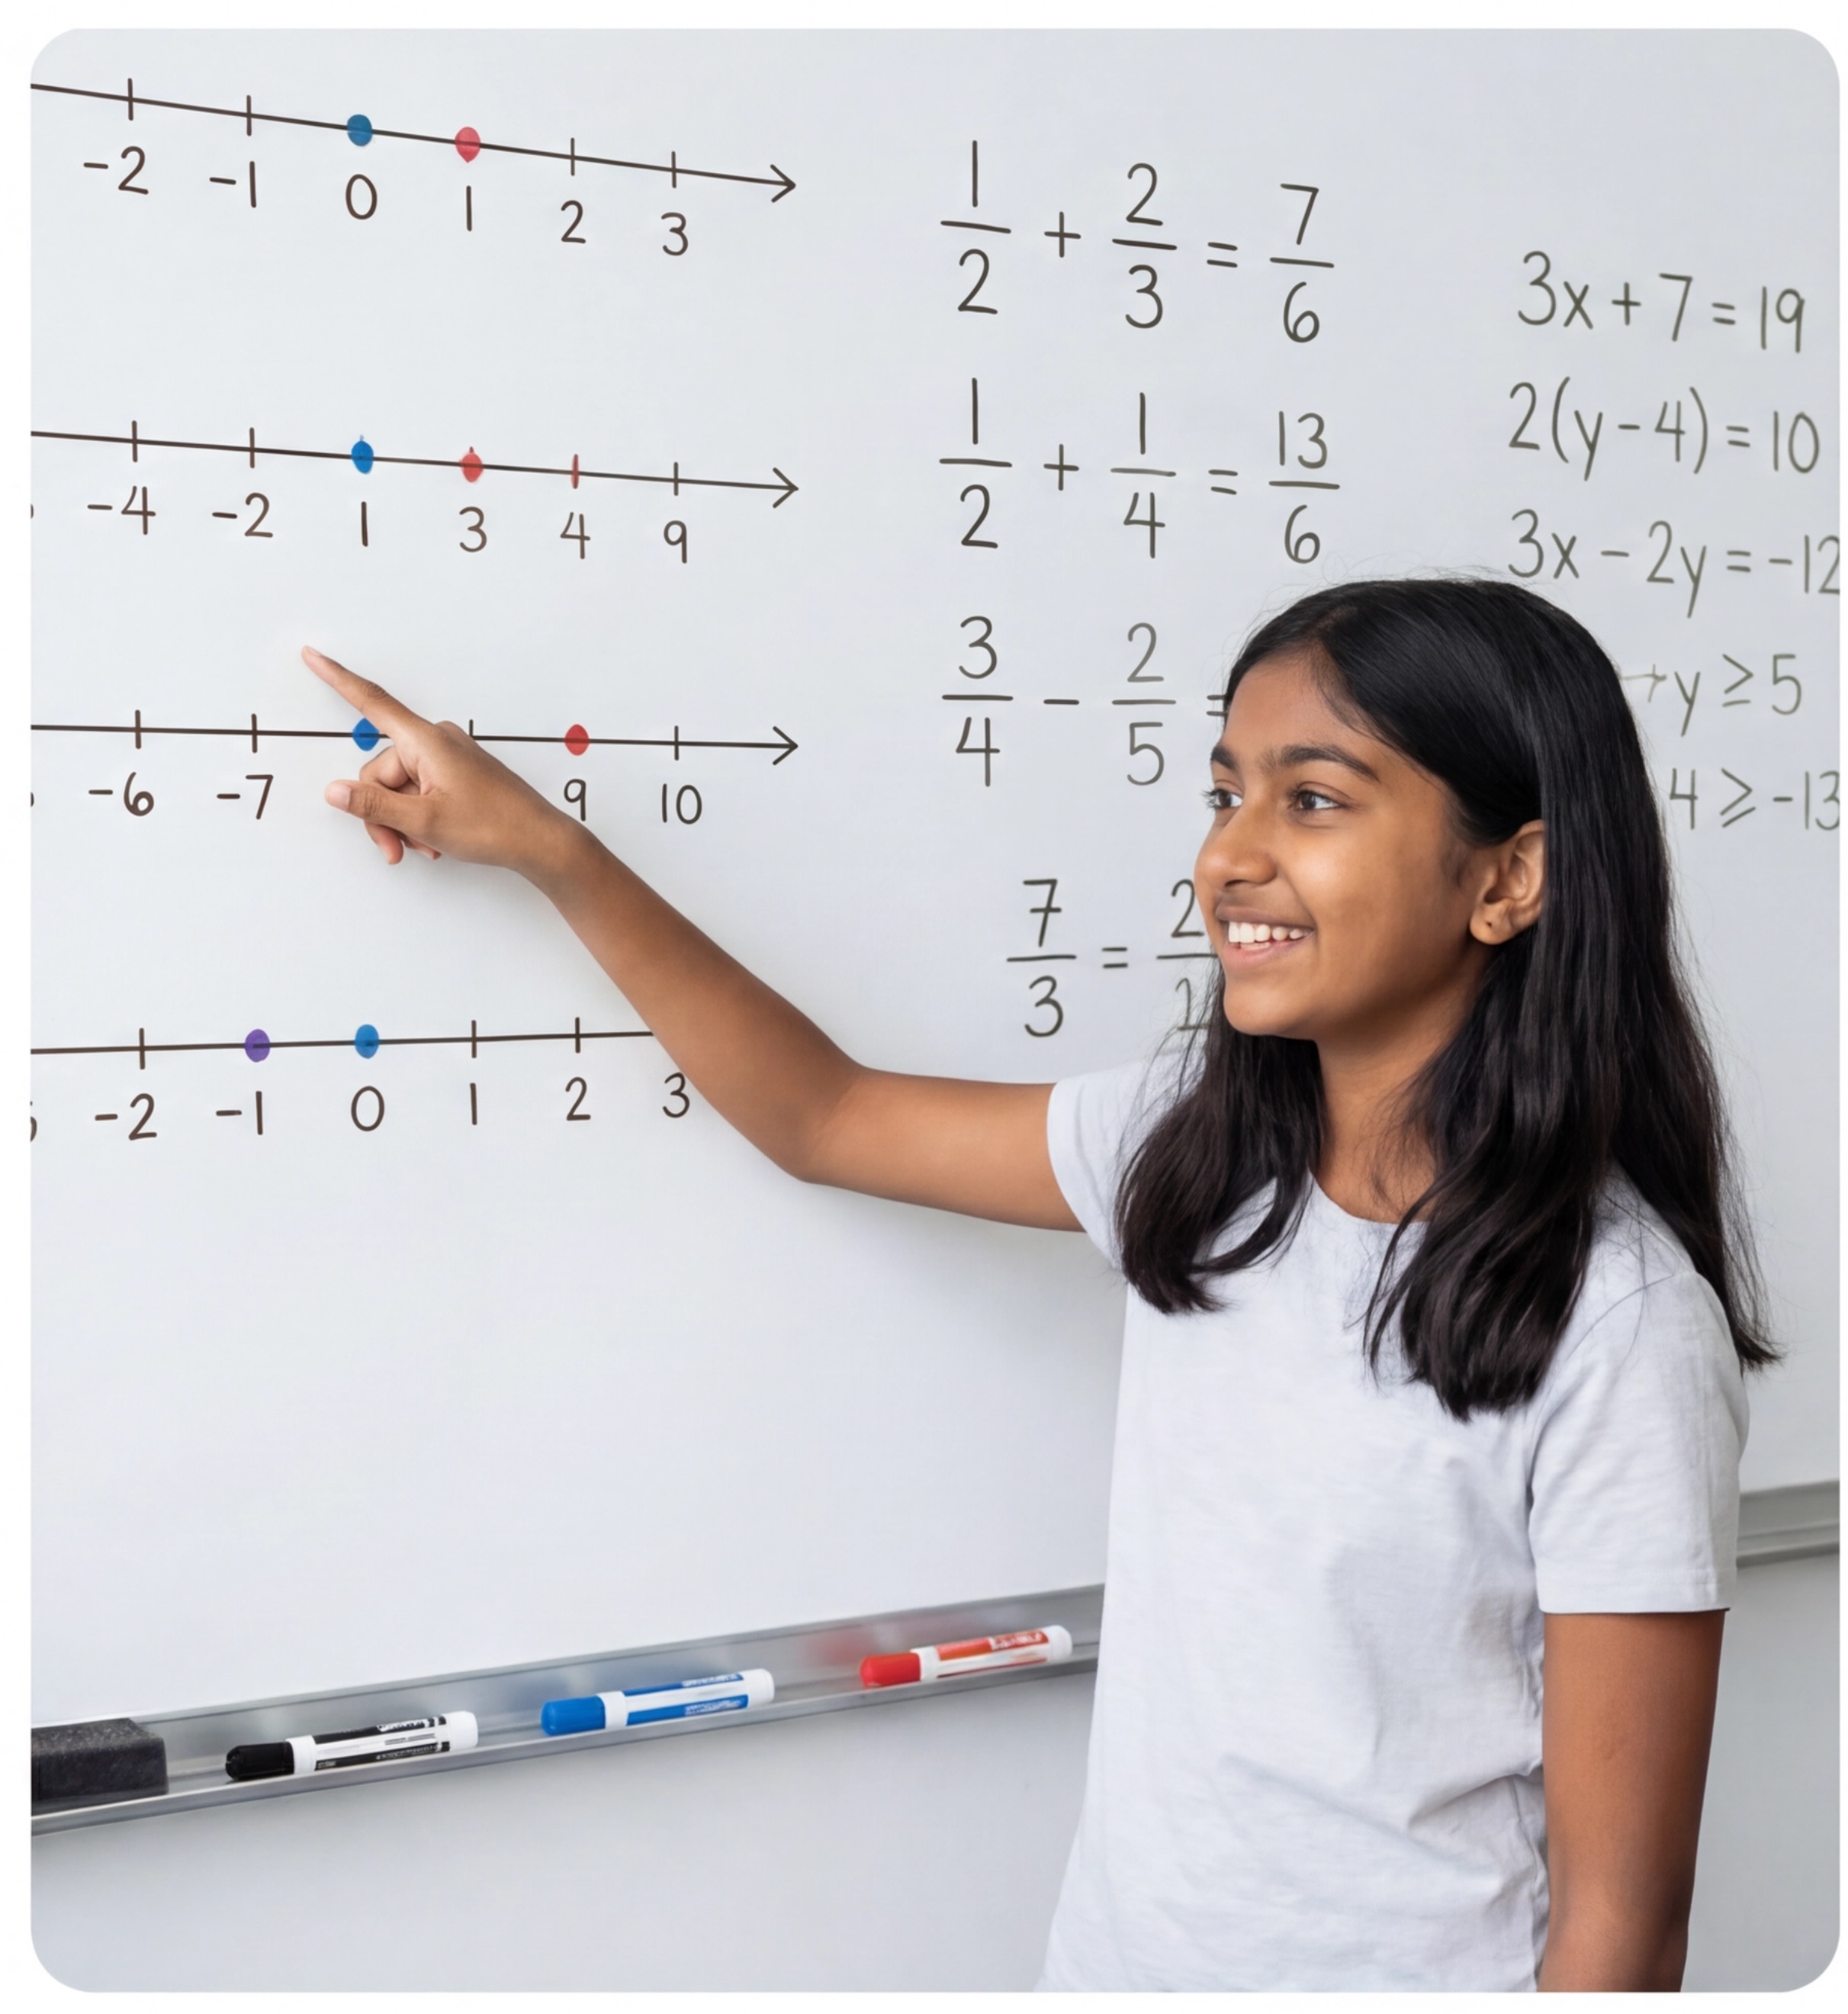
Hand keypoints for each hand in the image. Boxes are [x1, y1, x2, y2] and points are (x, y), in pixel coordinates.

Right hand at [304, 646, 579, 875]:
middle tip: (397, 849)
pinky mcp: (456, 775)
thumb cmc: (494, 826)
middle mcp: (435, 742)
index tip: (313, 655)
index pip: (371, 703)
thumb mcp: (424, 821)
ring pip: (398, 789)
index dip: (338, 679)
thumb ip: (374, 805)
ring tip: (424, 846)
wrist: (540, 841)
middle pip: (380, 772)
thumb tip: (335, 791)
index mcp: (425, 741)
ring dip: (402, 822)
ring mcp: (447, 759)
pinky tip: (434, 841)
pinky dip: (419, 818)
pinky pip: (420, 792)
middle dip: (381, 814)